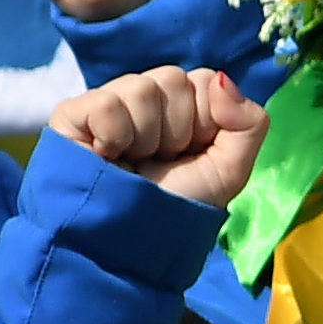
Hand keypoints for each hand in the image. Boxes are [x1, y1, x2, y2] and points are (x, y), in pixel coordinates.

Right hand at [50, 64, 261, 208]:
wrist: (128, 244)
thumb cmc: (175, 206)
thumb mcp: (229, 170)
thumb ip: (248, 122)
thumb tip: (223, 79)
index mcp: (181, 105)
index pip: (204, 80)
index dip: (205, 122)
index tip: (189, 153)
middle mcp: (145, 97)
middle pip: (174, 79)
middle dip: (176, 130)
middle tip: (158, 161)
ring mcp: (109, 102)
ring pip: (142, 87)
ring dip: (146, 138)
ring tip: (133, 162)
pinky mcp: (73, 114)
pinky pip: (107, 102)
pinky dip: (114, 136)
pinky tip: (108, 156)